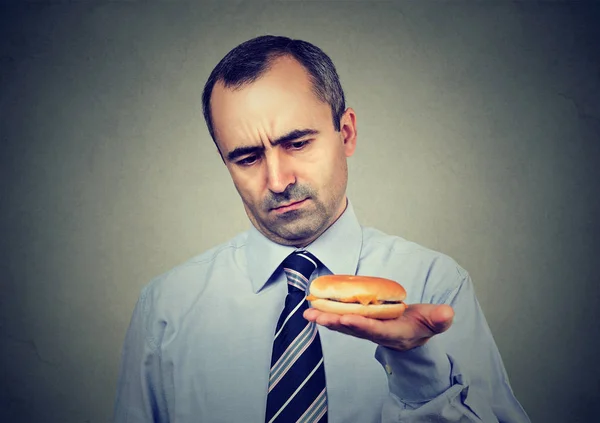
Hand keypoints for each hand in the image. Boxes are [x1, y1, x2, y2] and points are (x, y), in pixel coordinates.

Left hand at [303, 304, 453, 350]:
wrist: (413, 332)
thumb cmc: (422, 324)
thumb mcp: (434, 321)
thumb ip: (439, 319)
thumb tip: (447, 313)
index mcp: (395, 334)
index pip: (377, 330)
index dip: (362, 325)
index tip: (348, 317)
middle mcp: (377, 335)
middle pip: (354, 330)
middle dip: (336, 323)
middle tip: (318, 317)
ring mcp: (366, 331)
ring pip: (344, 326)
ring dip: (326, 320)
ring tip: (308, 314)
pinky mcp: (359, 324)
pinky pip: (341, 320)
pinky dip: (327, 315)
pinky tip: (312, 310)